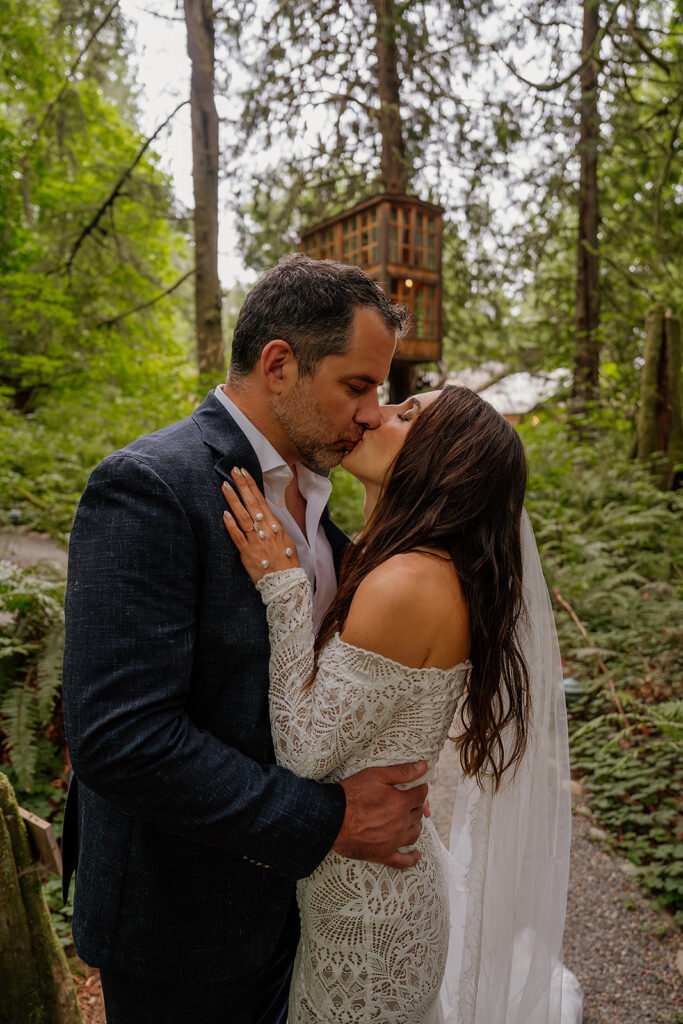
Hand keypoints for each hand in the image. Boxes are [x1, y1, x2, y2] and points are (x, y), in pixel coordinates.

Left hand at [222, 467, 300, 582]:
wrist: (287, 583)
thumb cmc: (285, 560)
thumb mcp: (284, 538)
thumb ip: (273, 525)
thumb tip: (263, 511)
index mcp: (275, 525)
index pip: (261, 500)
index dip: (251, 485)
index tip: (243, 472)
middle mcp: (266, 530)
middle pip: (252, 504)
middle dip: (242, 486)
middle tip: (234, 470)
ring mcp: (256, 541)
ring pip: (243, 517)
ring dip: (234, 500)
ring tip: (225, 486)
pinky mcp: (247, 554)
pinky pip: (238, 537)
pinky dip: (231, 525)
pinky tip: (224, 514)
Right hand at [332, 761, 428, 869]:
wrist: (331, 818)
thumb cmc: (352, 794)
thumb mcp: (376, 775)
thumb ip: (402, 772)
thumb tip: (423, 766)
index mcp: (400, 803)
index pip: (421, 795)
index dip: (420, 789)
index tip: (416, 787)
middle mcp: (400, 823)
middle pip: (418, 814)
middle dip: (416, 805)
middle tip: (409, 801)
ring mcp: (393, 841)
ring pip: (414, 834)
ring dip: (415, 825)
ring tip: (410, 820)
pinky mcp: (383, 855)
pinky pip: (403, 861)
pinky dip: (412, 858)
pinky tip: (416, 854)